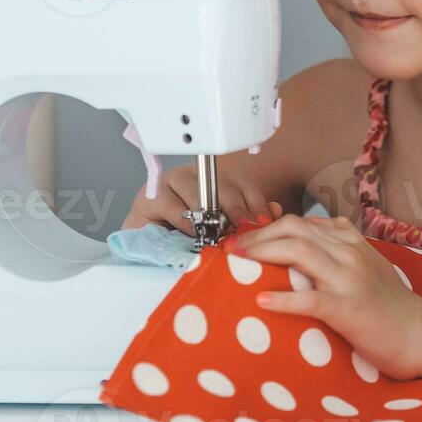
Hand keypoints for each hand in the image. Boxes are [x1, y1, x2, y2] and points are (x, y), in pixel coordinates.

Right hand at [122, 163, 283, 234]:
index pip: (246, 187)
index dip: (256, 205)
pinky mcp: (152, 193)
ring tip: (216, 235)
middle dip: (237, 212)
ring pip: (200, 194)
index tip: (263, 223)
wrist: (146, 244)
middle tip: (242, 231)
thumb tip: (275, 212)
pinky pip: (173, 204)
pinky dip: (184, 221)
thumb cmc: (185, 237)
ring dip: (209, 217)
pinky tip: (191, 232)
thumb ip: (248, 221)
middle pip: (226, 188)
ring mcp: (174, 181)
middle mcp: (199, 177)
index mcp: (220, 182)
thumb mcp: (221, 230)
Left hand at [226, 214, 421, 380]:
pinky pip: (310, 299)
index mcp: (351, 241)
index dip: (267, 226)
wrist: (420, 332)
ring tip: (238, 263)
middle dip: (257, 235)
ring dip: (262, 254)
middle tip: (233, 248)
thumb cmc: (391, 305)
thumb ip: (338, 249)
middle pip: (294, 229)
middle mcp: (349, 253)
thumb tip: (301, 244)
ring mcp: (349, 279)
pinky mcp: (348, 308)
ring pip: (299, 252)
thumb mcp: (366, 265)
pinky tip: (262, 302)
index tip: (246, 239)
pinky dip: (283, 299)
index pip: (301, 222)